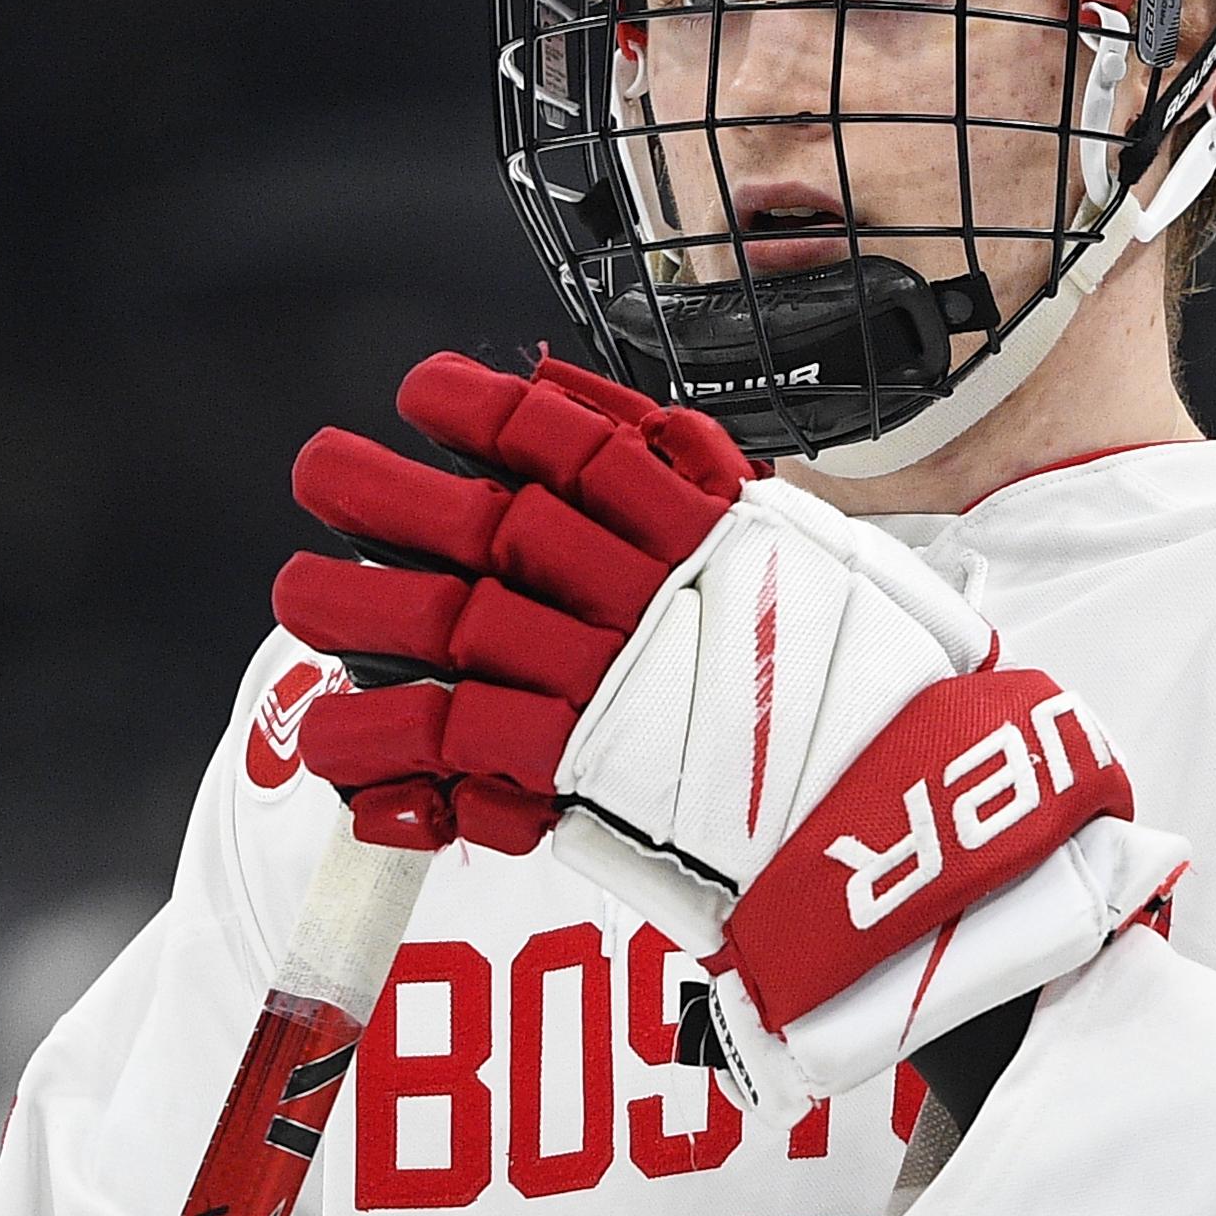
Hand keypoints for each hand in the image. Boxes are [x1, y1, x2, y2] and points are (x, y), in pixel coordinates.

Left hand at [276, 353, 1187, 1113]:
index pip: (580, 444)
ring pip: (453, 619)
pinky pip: (452, 741)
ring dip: (362, 602)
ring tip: (296, 591)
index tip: (426, 389)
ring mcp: (608, 678)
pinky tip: (329, 734)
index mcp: (710, 534)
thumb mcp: (832, 572)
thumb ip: (735, 514)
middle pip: (491, 521)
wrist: (919, 826)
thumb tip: (653, 449)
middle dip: (393, 493)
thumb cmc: (887, 710)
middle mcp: (647, 592)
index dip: (495, 409)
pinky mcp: (583, 770)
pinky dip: (379, 737)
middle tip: (317, 469)